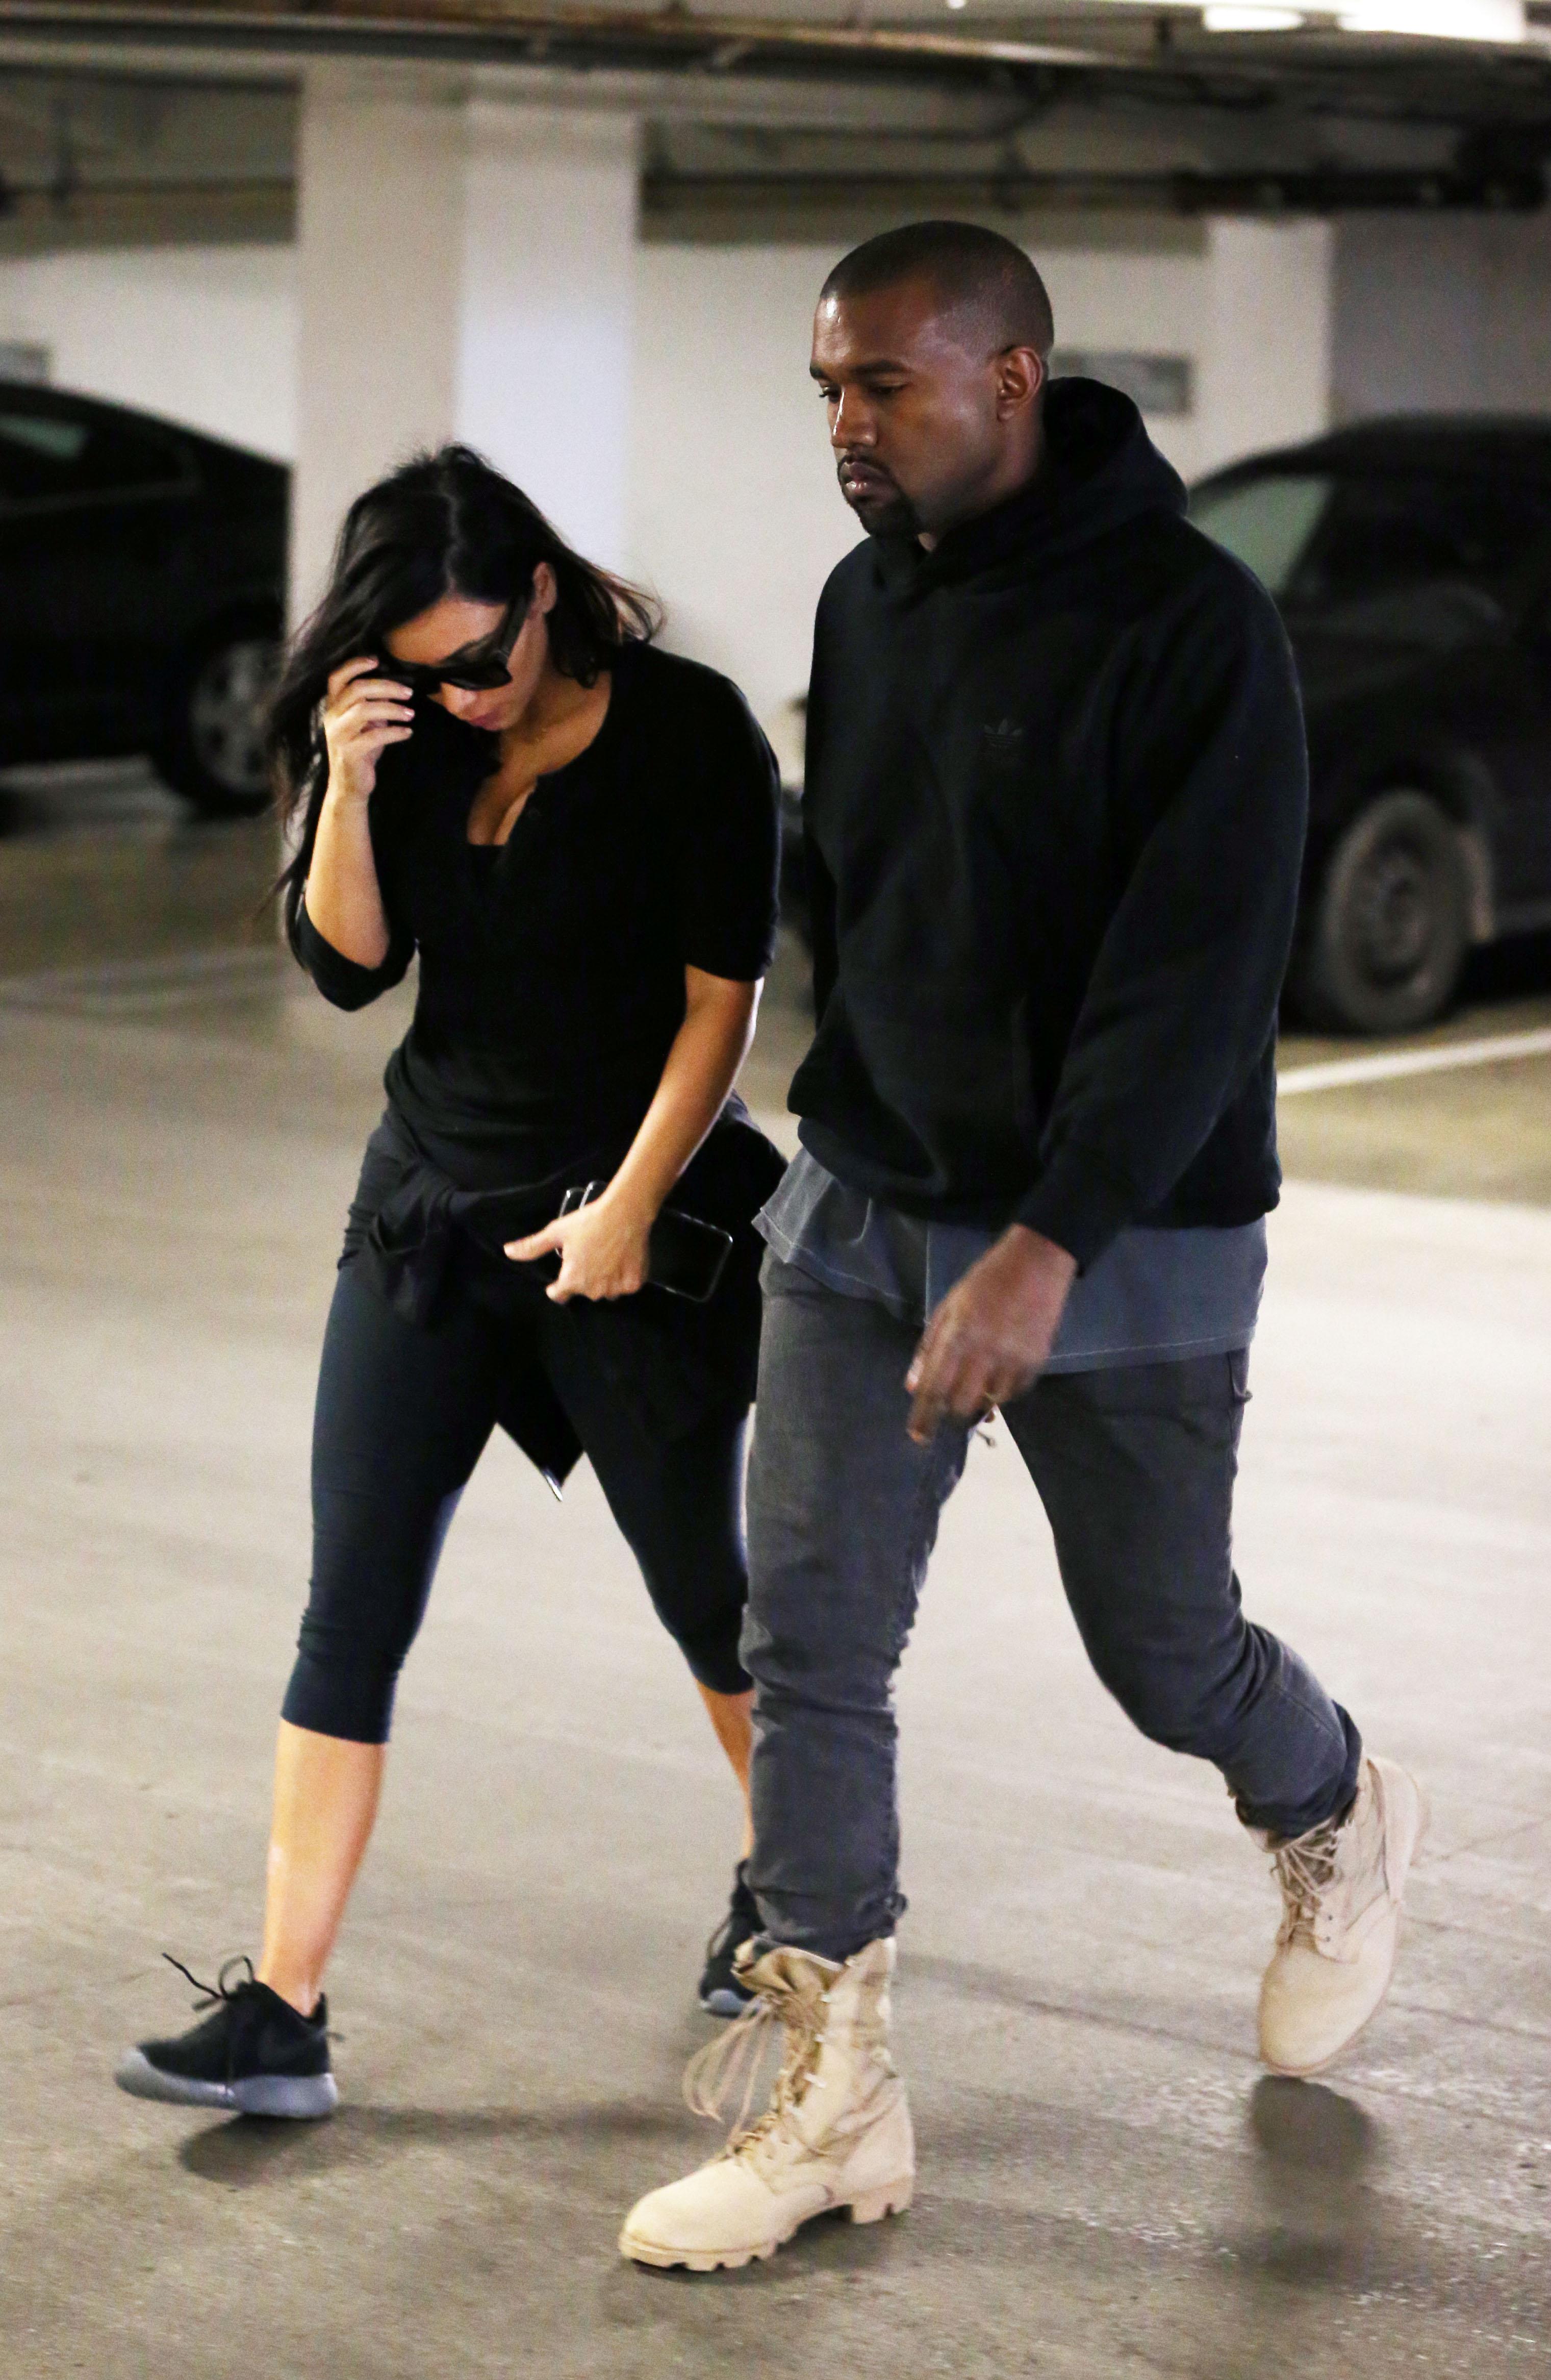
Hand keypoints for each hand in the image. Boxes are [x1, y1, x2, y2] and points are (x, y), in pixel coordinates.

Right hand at [321, 656, 415, 806]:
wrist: (349, 786)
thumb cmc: (361, 750)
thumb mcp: (366, 724)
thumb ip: (374, 705)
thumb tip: (395, 688)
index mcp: (333, 707)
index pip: (336, 677)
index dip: (354, 665)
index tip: (376, 660)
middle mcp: (332, 718)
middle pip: (356, 690)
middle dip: (385, 687)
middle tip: (408, 693)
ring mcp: (339, 735)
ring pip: (364, 710)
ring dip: (392, 709)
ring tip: (410, 714)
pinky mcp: (350, 752)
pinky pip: (374, 737)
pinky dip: (395, 732)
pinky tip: (408, 733)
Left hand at [505, 1190, 653, 1302]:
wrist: (625, 1213)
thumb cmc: (591, 1221)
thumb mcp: (556, 1232)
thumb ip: (532, 1247)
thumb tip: (508, 1252)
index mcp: (572, 1280)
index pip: (560, 1295)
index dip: (558, 1287)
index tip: (560, 1279)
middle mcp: (593, 1289)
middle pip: (584, 1291)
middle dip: (584, 1277)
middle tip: (590, 1256)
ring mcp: (614, 1288)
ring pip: (605, 1290)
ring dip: (604, 1279)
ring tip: (606, 1256)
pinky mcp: (633, 1284)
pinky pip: (624, 1286)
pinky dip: (623, 1276)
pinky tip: (621, 1259)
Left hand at [904, 1225, 1076, 1444]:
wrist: (1036, 1263)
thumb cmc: (985, 1282)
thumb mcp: (948, 1307)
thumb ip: (928, 1348)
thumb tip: (913, 1387)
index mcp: (956, 1335)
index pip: (934, 1388)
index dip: (924, 1417)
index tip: (918, 1437)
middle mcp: (983, 1351)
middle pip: (961, 1404)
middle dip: (951, 1412)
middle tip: (949, 1407)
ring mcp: (1013, 1358)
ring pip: (989, 1402)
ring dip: (979, 1401)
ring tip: (977, 1384)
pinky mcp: (1036, 1361)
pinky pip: (1014, 1392)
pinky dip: (1002, 1390)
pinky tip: (999, 1373)